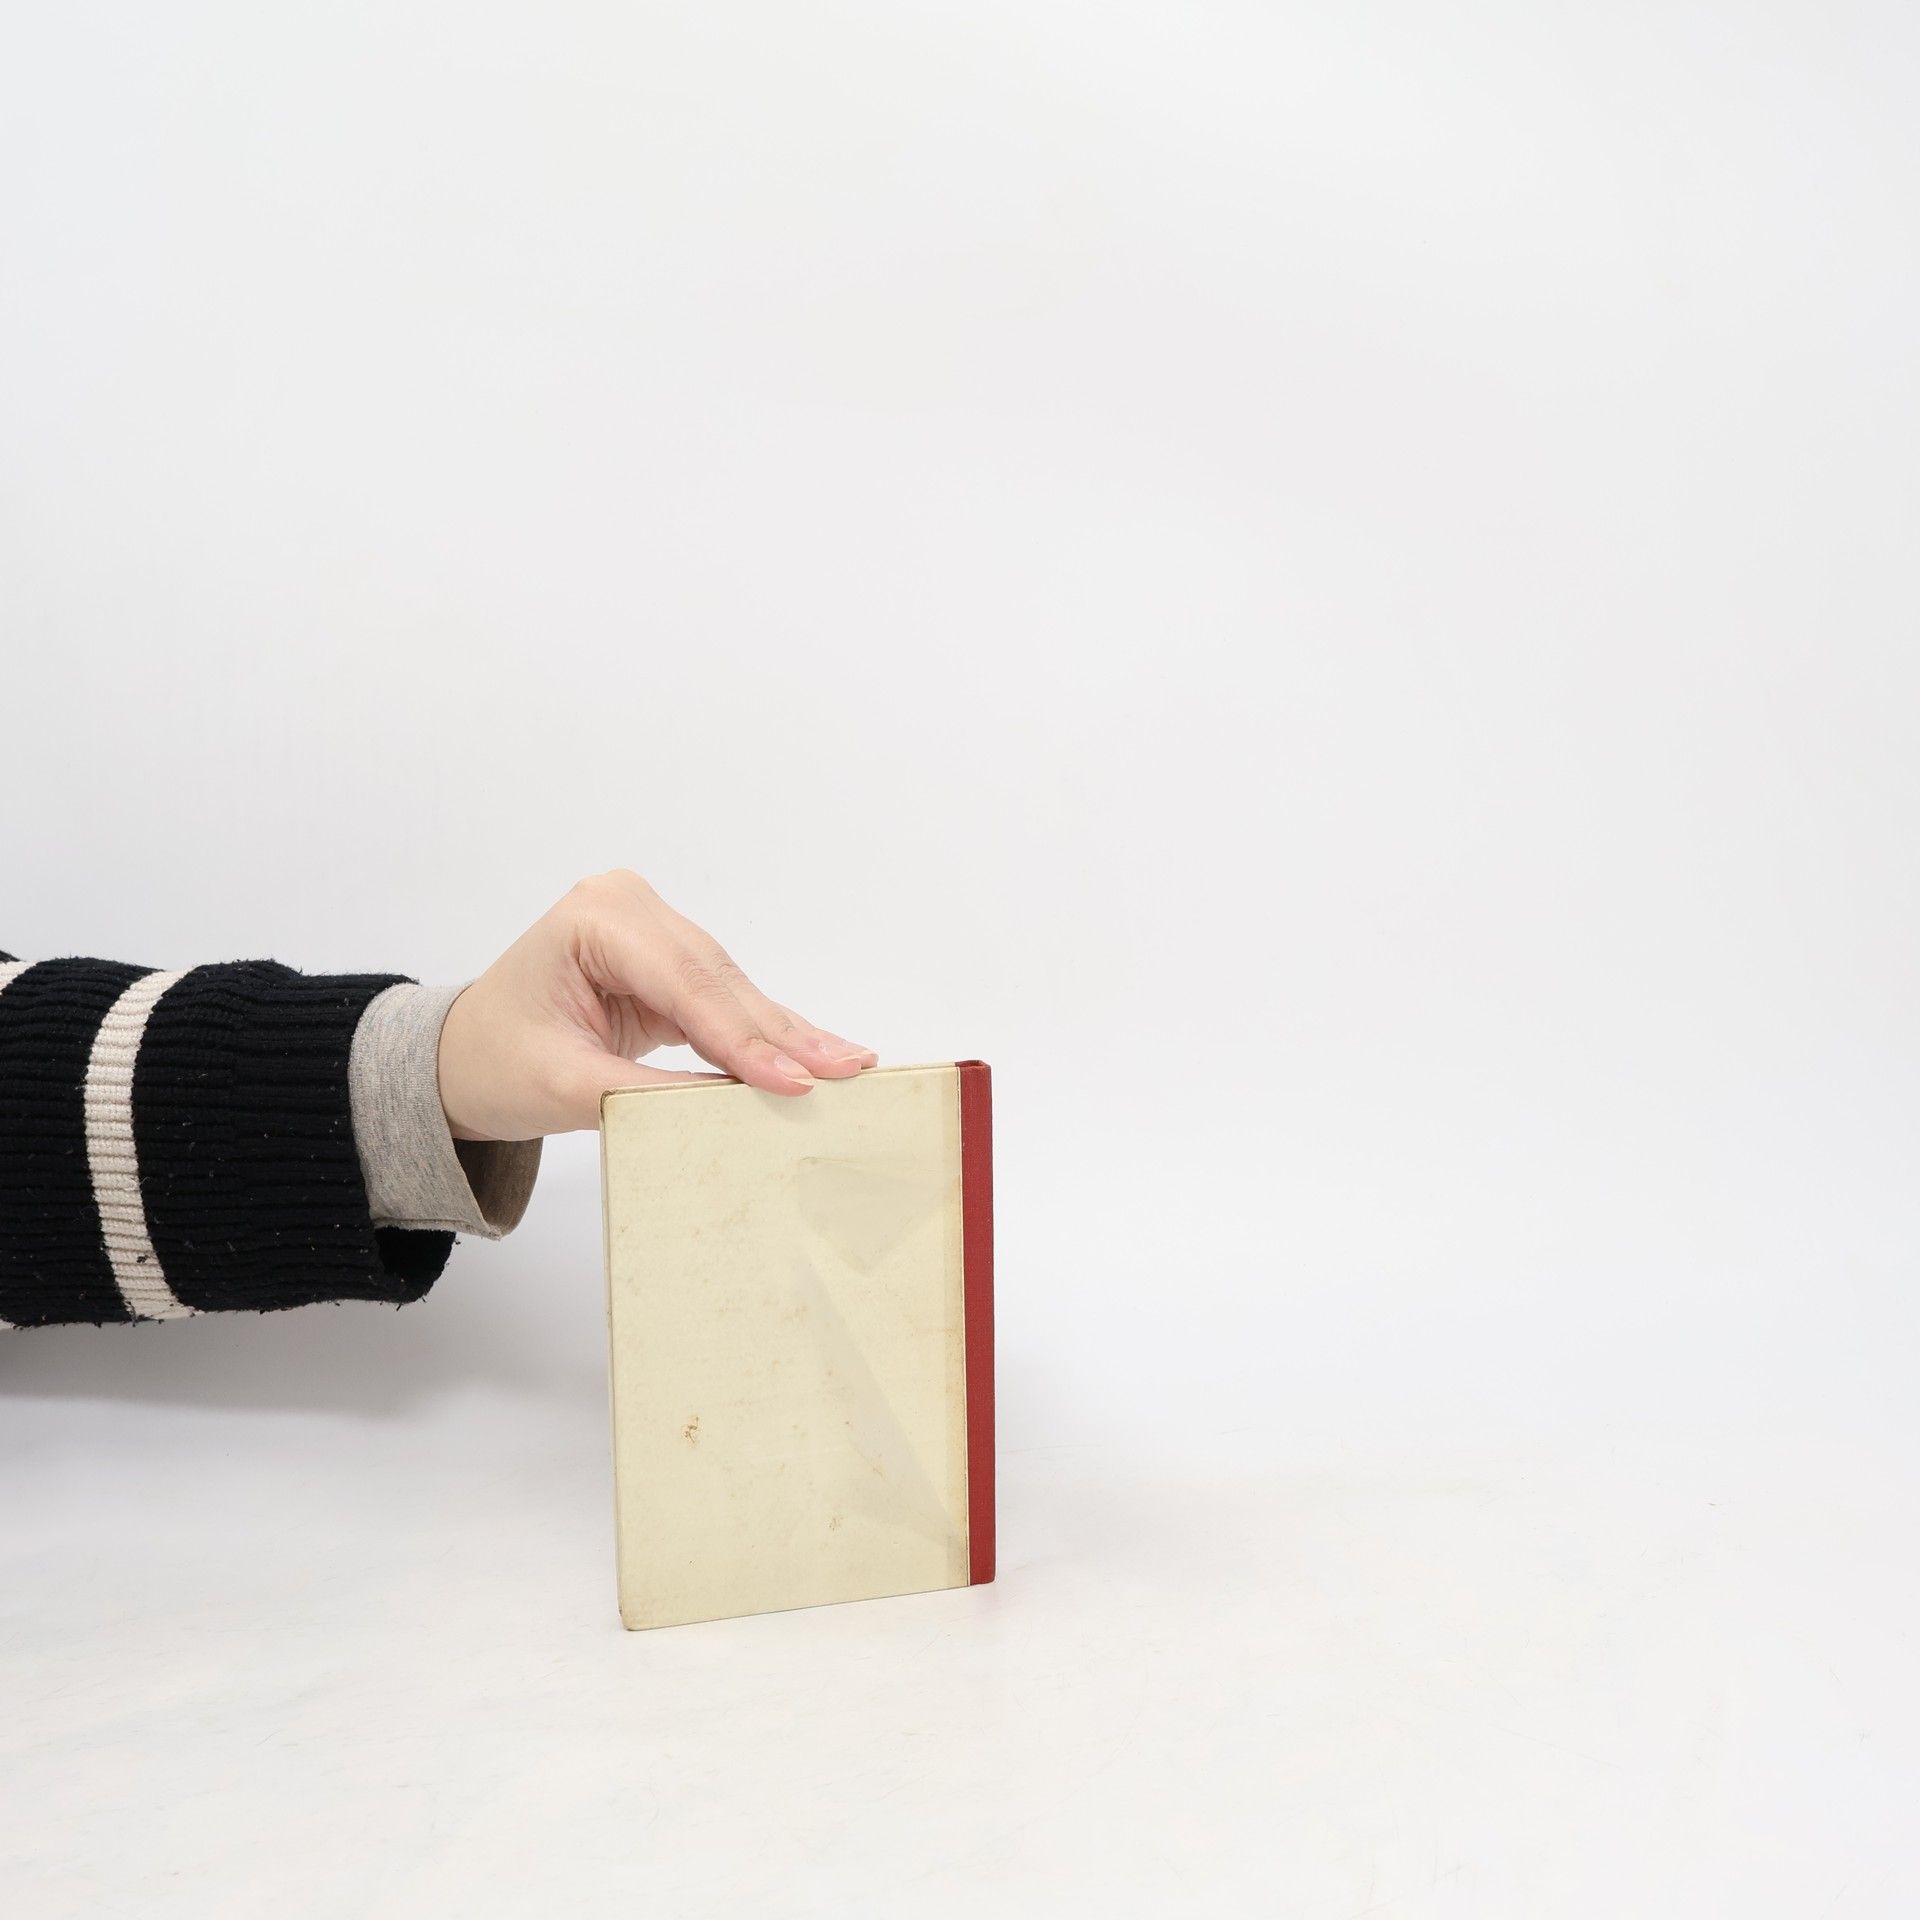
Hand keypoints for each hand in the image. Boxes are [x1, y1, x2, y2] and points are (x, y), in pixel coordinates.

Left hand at [436, 870, 876, 1139]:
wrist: (459, 1060)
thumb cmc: (492, 1063)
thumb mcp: (565, 1087)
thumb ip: (652, 1095)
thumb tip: (736, 1108)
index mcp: (593, 918)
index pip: (685, 984)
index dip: (743, 1038)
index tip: (796, 1081)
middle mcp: (629, 907)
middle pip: (722, 981)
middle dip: (782, 1034)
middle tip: (848, 1070)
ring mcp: (652, 929)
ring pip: (735, 989)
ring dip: (788, 1034)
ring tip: (851, 1064)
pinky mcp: (668, 962)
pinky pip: (727, 1001)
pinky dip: (767, 1034)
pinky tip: (819, 1052)